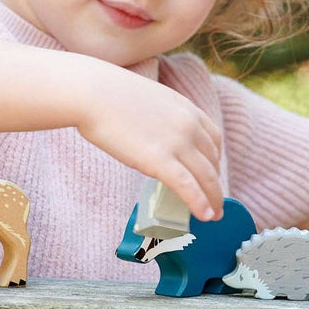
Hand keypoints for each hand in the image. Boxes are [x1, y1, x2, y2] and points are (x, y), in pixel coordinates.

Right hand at [77, 66, 222, 220]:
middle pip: (212, 160)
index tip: (212, 172)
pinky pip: (188, 186)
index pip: (214, 137)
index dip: (216, 159)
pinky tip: (204, 215)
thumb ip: (161, 118)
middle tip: (216, 200)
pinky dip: (199, 203)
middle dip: (215, 183)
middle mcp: (188, 124)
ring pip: (206, 176)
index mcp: (186, 107)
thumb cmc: (109, 94)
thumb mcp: (149, 99)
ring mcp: (176, 142)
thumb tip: (154, 135)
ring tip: (215, 215)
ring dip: (213, 198)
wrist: (92, 93)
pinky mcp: (160, 160)